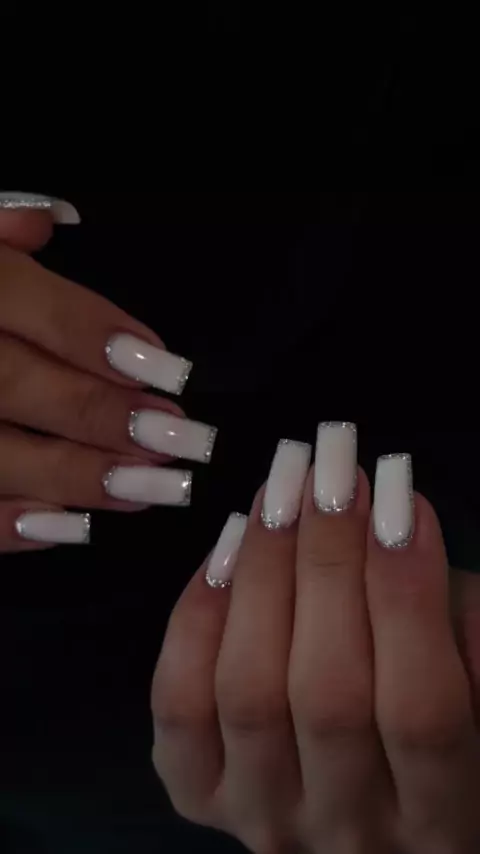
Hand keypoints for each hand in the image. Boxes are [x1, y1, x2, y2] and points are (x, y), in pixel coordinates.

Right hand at [0, 193, 216, 550]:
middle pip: (21, 384)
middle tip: (181, 439)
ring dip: (76, 477)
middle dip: (104, 414)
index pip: (31, 306)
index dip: (101, 338)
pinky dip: (8, 526)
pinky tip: (71, 530)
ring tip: (151, 490)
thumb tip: (51, 220)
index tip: (170, 370)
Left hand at [153, 426, 479, 852]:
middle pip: (326, 693)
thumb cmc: (436, 724)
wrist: (364, 797)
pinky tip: (230, 545)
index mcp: (441, 816)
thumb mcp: (473, 674)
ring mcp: (261, 815)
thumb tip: (395, 516)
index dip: (407, 594)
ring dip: (263, 571)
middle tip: (328, 470)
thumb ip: (452, 616)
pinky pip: (180, 704)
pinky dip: (198, 615)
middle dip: (328, 562)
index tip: (396, 494)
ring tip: (279, 489)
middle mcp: (346, 830)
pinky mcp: (197, 794)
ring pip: (249, 690)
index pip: (420, 709)